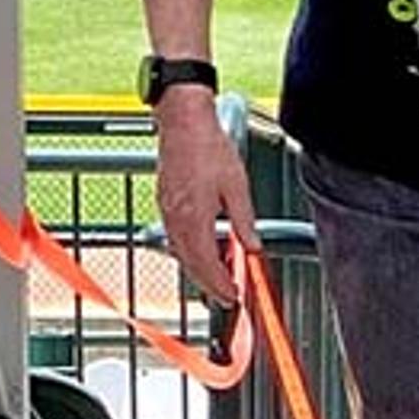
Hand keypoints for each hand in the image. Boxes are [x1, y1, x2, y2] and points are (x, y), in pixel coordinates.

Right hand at [151, 89, 259, 305]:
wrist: (183, 121)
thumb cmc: (207, 147)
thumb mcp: (237, 186)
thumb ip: (244, 221)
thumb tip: (253, 246)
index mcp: (195, 219)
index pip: (207, 265)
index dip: (220, 285)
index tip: (232, 297)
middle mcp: (177, 219)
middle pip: (191, 264)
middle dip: (210, 283)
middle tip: (226, 295)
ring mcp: (167, 211)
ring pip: (182, 252)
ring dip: (200, 267)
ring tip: (220, 273)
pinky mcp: (165, 201)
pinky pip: (176, 236)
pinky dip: (190, 249)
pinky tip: (205, 245)